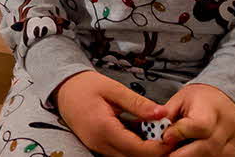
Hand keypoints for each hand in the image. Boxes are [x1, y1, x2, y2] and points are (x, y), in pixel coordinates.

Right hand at [55, 70, 169, 156]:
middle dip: (154, 152)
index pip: (138, 149)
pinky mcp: (97, 146)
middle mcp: (99, 143)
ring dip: (143, 151)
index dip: (159, 148)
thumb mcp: (113, 88)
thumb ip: (138, 103)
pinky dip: (132, 148)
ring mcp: (97, 146)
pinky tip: (139, 134)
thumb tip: (162, 113)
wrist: (62, 88)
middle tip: (167, 136)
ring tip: (155, 134)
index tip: (172, 136)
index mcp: (104, 128)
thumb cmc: (85, 85)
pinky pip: (119, 153)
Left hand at [161, 84, 234, 156]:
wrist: (230, 100)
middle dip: (183, 155)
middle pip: (207, 148)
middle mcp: (228, 126)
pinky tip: (198, 156)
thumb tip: (154, 129)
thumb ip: (168, 114)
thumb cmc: (202, 100)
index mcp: (210, 109)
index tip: (165, 137)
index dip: (180, 133)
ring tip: (180, 153)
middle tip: (167, 154)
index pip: (198, 125)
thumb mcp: (181, 99)